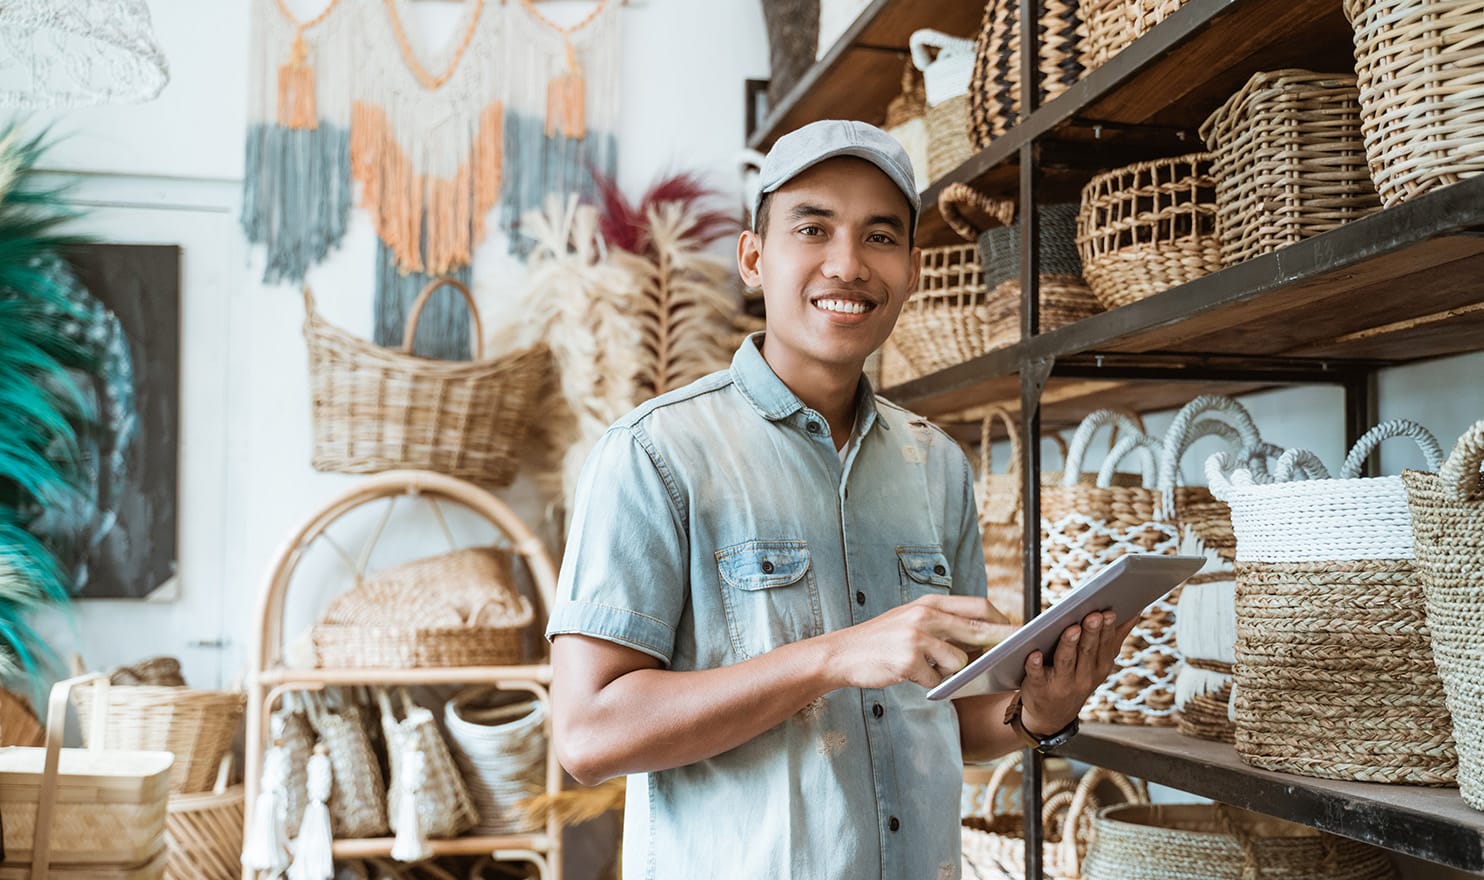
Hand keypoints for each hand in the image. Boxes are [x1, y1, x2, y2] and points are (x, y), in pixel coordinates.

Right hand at [822, 594, 1015, 690]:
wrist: (842, 654)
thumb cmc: (881, 640)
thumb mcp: (911, 621)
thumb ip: (942, 625)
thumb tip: (981, 638)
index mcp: (928, 604)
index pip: (977, 606)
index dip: (1000, 620)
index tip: (1014, 632)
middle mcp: (924, 617)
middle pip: (977, 629)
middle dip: (999, 643)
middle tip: (1015, 653)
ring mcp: (916, 639)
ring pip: (958, 661)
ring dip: (951, 672)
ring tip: (929, 668)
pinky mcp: (908, 662)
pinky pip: (936, 680)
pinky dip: (929, 683)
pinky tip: (911, 675)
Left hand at [1018, 610, 1138, 735]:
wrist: (1052, 715)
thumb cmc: (1076, 678)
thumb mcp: (1099, 663)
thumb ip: (1115, 638)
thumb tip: (1135, 612)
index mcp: (1099, 667)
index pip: (1105, 646)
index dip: (1107, 629)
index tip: (1110, 612)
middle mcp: (1083, 677)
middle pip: (1087, 651)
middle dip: (1092, 632)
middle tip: (1094, 615)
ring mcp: (1061, 684)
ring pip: (1065, 661)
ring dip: (1069, 644)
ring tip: (1072, 628)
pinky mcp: (1038, 688)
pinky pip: (1037, 676)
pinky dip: (1035, 665)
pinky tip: (1034, 654)